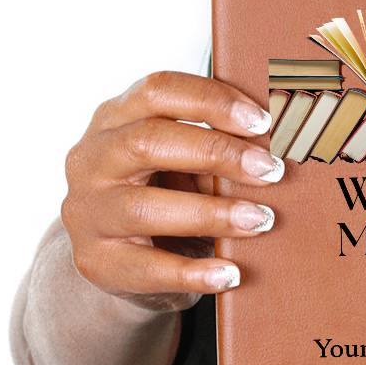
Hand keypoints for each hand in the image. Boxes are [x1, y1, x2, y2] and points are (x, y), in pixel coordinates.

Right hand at [61, 71, 283, 311]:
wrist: (115, 259)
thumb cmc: (161, 194)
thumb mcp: (179, 162)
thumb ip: (212, 148)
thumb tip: (277, 145)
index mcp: (115, 119)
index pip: (158, 91)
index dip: (212, 101)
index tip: (261, 122)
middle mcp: (92, 159)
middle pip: (148, 141)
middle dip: (217, 153)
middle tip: (271, 171)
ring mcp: (88, 212)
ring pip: (143, 207)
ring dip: (211, 213)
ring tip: (261, 220)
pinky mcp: (96, 262)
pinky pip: (145, 268)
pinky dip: (192, 272)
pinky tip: (231, 273)